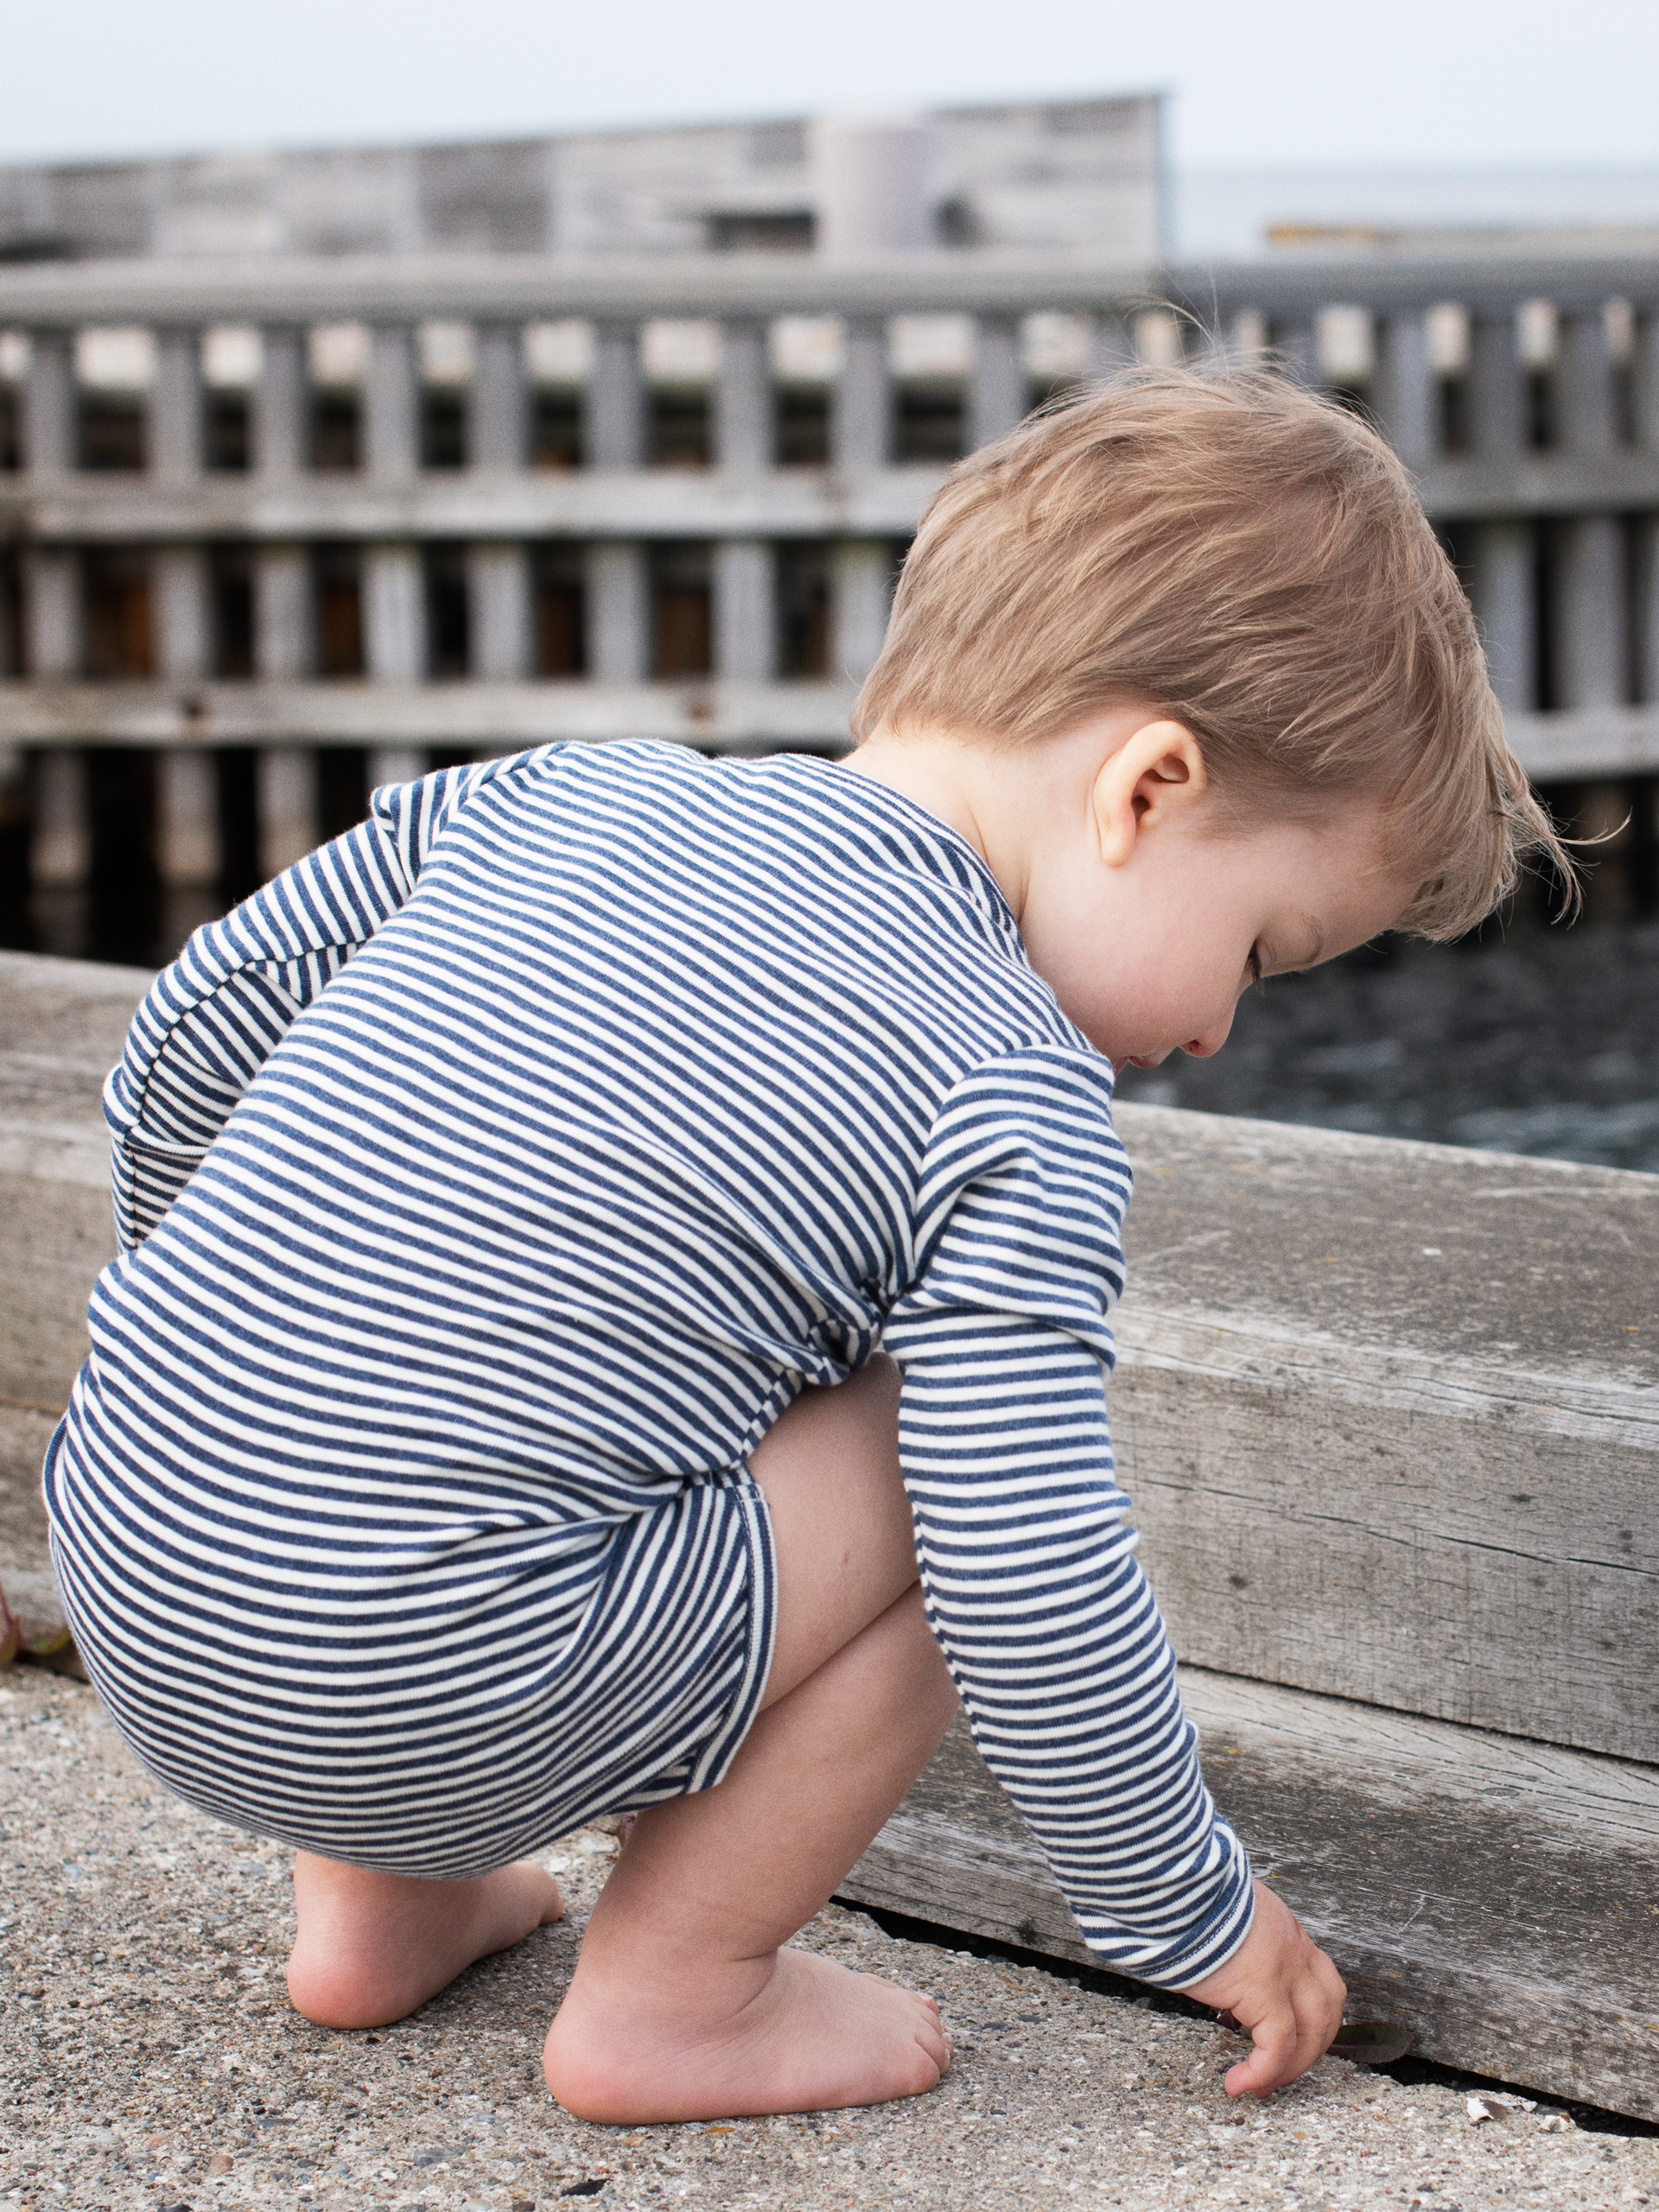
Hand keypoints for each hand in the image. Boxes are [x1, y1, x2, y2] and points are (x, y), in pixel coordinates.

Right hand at [1179, 1879, 1345, 2097]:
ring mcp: (1284, 1966)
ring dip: (1290, 2066)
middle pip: (1327, 2007)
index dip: (1311, 2013)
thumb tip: (1206, 1956)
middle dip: (1311, 2046)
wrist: (1174, 1880)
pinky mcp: (1263, 1987)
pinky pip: (1276, 2044)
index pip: (1318, 1977)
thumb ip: (1227, 1938)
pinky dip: (1263, 2070)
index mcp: (1283, 1928)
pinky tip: (1238, 2082)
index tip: (1285, 2037)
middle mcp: (1293, 1946)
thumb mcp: (1218, 1914)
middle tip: (1280, 2071)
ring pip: (1312, 2030)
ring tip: (1259, 2086)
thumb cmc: (1181, 1895)